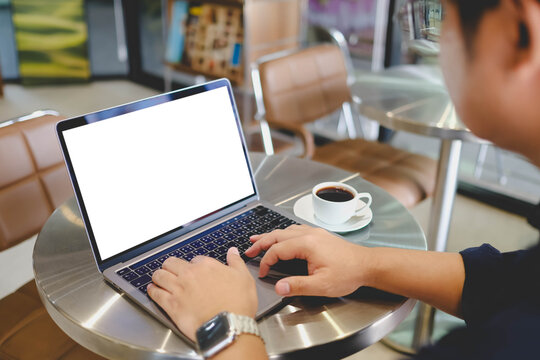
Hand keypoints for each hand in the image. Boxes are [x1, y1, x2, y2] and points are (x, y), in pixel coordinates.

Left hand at [148, 247, 257, 340]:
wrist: (228, 325)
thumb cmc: (238, 303)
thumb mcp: (244, 278)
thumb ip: (236, 262)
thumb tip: (232, 251)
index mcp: (206, 265)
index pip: (195, 259)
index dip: (195, 265)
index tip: (196, 270)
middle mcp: (189, 274)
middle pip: (172, 263)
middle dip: (171, 266)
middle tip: (171, 270)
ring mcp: (178, 289)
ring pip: (160, 275)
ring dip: (159, 275)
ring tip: (158, 277)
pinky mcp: (171, 305)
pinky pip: (156, 294)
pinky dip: (153, 290)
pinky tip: (153, 289)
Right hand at [245, 224, 369, 296]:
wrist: (367, 264)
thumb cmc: (347, 274)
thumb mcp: (322, 285)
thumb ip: (298, 286)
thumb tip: (278, 287)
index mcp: (307, 244)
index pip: (277, 250)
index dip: (266, 261)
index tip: (263, 273)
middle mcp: (309, 234)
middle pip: (278, 234)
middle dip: (261, 242)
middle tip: (249, 249)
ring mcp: (315, 232)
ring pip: (286, 230)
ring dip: (270, 235)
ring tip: (257, 239)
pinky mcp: (320, 235)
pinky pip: (295, 230)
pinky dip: (283, 233)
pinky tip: (282, 236)